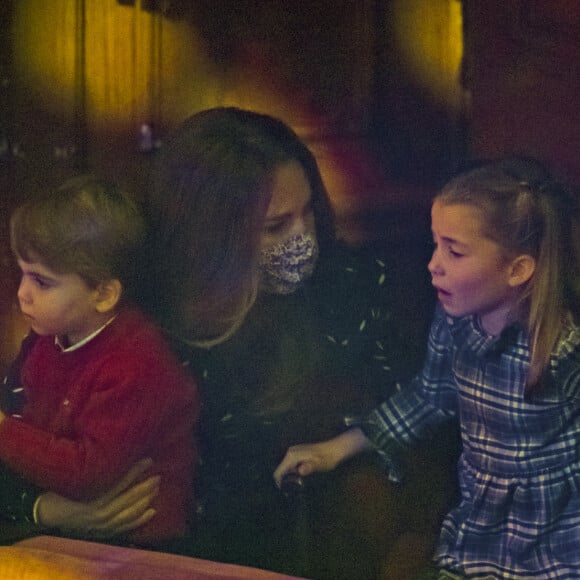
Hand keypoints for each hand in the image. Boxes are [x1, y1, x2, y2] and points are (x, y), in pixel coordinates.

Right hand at [36, 458, 158, 538]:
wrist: (46, 513)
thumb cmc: (61, 489)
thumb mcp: (76, 475)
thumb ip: (96, 467)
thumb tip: (116, 449)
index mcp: (92, 496)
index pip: (119, 483)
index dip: (135, 471)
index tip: (149, 460)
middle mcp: (98, 512)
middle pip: (128, 499)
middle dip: (145, 487)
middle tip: (157, 476)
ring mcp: (101, 524)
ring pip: (129, 513)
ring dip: (145, 500)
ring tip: (156, 488)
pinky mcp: (103, 531)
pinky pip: (124, 527)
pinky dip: (139, 519)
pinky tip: (152, 511)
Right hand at [273, 428, 370, 487]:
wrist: (335, 450)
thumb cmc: (327, 458)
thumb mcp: (319, 465)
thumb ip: (309, 467)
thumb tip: (300, 471)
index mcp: (292, 455)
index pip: (278, 471)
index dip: (278, 483)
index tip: (283, 493)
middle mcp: (290, 453)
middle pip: (280, 470)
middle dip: (282, 481)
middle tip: (290, 491)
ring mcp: (294, 452)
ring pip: (285, 469)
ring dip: (287, 478)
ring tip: (296, 486)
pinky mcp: (298, 454)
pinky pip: (290, 466)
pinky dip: (292, 474)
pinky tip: (299, 479)